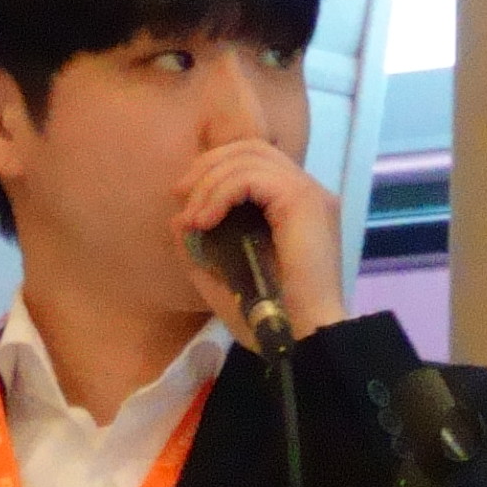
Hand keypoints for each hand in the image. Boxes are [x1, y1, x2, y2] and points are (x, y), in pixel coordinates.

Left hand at [171, 138, 347, 342]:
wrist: (301, 338)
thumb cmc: (268, 317)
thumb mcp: (222, 279)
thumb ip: (200, 250)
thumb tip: (178, 220)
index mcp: (295, 206)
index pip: (255, 160)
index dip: (216, 168)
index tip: (185, 198)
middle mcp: (307, 191)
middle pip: (251, 148)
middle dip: (208, 166)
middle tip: (181, 196)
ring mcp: (309, 194)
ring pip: (249, 158)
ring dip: (211, 182)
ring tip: (193, 219)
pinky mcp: (303, 201)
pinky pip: (251, 178)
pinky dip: (221, 193)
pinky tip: (205, 221)